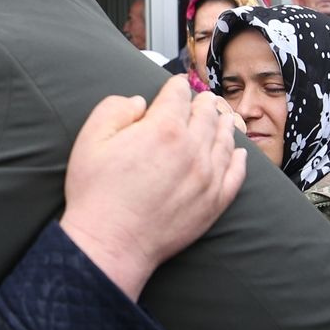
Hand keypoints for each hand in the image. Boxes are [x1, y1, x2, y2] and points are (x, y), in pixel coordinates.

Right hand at [60, 75, 246, 300]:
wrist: (111, 243)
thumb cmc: (96, 193)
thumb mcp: (90, 140)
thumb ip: (115, 109)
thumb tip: (139, 102)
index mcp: (162, 128)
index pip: (178, 95)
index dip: (175, 86)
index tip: (176, 85)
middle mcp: (192, 149)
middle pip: (206, 115)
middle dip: (203, 103)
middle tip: (203, 99)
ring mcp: (207, 177)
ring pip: (224, 141)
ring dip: (224, 125)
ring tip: (224, 118)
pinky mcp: (214, 203)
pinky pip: (235, 175)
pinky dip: (239, 161)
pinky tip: (238, 154)